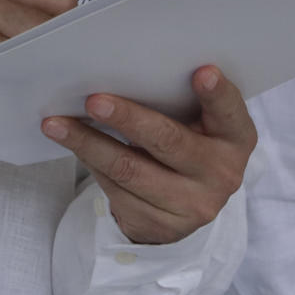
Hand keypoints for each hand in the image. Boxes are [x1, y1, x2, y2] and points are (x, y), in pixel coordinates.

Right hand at [0, 0, 77, 86]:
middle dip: (57, 55)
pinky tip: (8, 97)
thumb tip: (76, 31)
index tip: (66, 43)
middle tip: (59, 73)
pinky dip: (9, 94)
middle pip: (46, 30)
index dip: (68, 25)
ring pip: (25, 59)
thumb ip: (19, 6)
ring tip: (34, 85)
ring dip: (35, 76)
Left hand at [40, 65, 256, 244]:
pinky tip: (71, 144)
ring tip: (57, 124)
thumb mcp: (205, 124)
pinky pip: (115, 190)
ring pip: (129, 170)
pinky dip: (90, 162)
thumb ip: (187, 101)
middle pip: (168, 141)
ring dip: (88, 144)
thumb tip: (129, 69)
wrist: (189, 204)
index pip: (230, 112)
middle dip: (128, 118)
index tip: (202, 72)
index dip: (217, 93)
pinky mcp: (159, 225)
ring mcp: (190, 205)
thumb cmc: (192, 142)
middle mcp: (221, 174)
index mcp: (237, 139)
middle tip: (94, 100)